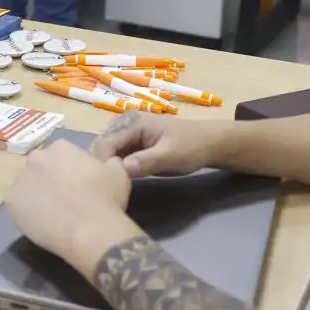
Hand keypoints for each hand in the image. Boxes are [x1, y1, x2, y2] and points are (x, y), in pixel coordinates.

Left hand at [4, 140, 137, 270]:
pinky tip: (39, 222)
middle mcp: (36, 158)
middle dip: (48, 179)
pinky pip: (16, 204)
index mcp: (60, 147)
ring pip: (26, 186)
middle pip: (40, 167)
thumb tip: (109, 162)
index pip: (60, 154)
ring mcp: (20, 180)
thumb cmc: (106, 200)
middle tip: (63, 198)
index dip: (68, 170)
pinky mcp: (10, 202)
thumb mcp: (118, 174)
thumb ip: (110, 162)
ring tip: (50, 213)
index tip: (77, 184)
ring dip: (35, 195)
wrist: (91, 231)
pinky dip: (25, 211)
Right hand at [91, 110, 219, 178]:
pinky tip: (117, 178)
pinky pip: (115, 153)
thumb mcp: (171, 156)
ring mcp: (127, 131)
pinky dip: (114, 165)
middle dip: (101, 164)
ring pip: (106, 150)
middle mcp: (124, 122)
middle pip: (101, 145)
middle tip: (107, 187)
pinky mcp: (131, 140)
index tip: (106, 184)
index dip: (102, 164)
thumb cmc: (192, 147)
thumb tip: (123, 168)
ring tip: (110, 184)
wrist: (209, 143)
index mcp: (132, 122)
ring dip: (106, 165)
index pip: (105, 143)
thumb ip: (147, 161)